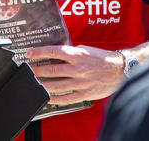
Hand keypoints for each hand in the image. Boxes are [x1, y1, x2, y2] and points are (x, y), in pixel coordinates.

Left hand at [25, 39, 148, 104]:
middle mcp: (78, 68)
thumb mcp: (85, 50)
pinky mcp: (84, 93)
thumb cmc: (102, 59)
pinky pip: (66, 98)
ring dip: (43, 84)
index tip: (29, 53)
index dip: (39, 52)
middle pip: (52, 69)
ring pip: (56, 85)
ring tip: (34, 82)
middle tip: (28, 69)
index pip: (53, 52)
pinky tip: (47, 97)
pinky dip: (55, 98)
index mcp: (77, 55)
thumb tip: (55, 54)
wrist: (120, 70)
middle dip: (37, 69)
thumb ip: (71, 53)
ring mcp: (80, 82)